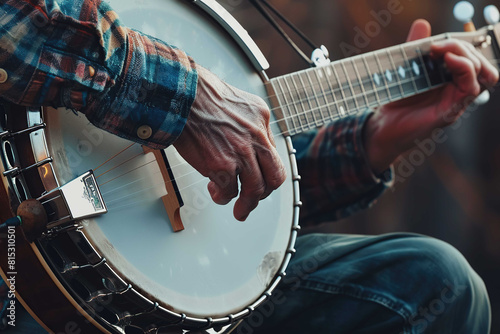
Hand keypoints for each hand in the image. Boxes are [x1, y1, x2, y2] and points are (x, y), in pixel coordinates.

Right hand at [173, 65, 285, 220]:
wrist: (180, 94)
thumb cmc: (200, 96)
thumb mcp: (239, 103)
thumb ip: (249, 126)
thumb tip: (250, 147)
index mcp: (261, 120)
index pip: (274, 156)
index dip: (267, 173)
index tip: (261, 180)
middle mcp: (255, 137)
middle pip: (273, 177)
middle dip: (264, 195)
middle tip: (253, 201)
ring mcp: (240, 152)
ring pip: (255, 190)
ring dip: (247, 205)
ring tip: (239, 211)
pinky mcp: (221, 164)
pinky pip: (229, 191)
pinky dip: (223, 196)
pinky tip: (215, 192)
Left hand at [364, 19, 498, 173]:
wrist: (381, 126)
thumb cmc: (394, 100)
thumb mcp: (405, 68)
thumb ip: (414, 48)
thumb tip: (423, 24)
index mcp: (451, 81)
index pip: (473, 58)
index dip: (463, 44)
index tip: (437, 40)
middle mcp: (457, 91)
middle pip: (481, 63)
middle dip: (463, 46)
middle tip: (437, 45)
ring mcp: (456, 102)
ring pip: (484, 74)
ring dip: (466, 55)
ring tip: (442, 51)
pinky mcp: (450, 111)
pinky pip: (471, 88)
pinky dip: (464, 68)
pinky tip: (447, 60)